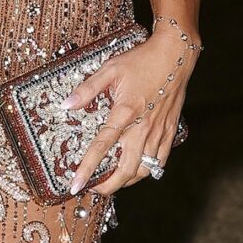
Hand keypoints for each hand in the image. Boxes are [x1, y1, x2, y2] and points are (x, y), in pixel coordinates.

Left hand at [65, 28, 197, 196]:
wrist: (176, 55)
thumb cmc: (142, 60)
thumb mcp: (110, 69)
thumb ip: (87, 89)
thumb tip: (67, 105)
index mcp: (125, 112)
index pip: (102, 147)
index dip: (88, 169)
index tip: (76, 185)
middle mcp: (143, 127)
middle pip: (126, 169)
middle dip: (108, 186)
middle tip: (94, 188)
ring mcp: (159, 131)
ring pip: (144, 169)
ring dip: (127, 180)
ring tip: (113, 180)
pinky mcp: (170, 131)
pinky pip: (160, 161)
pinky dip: (147, 170)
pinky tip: (136, 169)